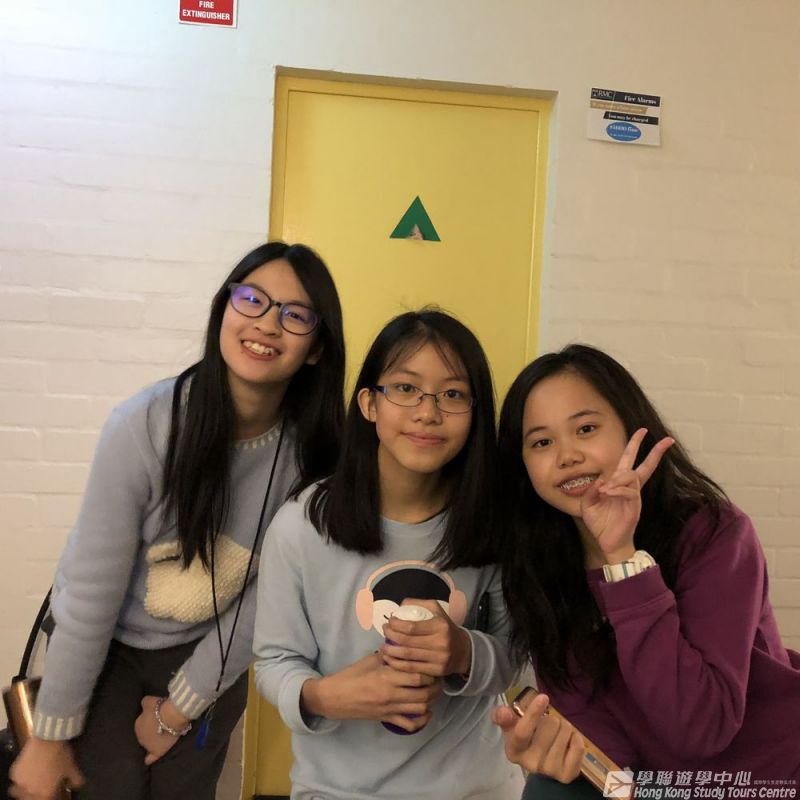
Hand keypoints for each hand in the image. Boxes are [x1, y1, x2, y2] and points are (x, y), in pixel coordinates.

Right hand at [9, 736, 83, 799]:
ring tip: (33, 780)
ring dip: (26, 789)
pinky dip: (21, 777)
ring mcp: (21, 783)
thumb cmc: (61, 754)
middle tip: (42, 784)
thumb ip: (75, 780)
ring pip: (20, 792)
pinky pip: (16, 780)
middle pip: (32, 798)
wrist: (47, 738)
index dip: (51, 794)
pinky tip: (28, 770)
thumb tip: (76, 785)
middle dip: (37, 793)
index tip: (54, 789)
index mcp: (46, 793)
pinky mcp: (14, 773)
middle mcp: (31, 791)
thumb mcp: (72, 768)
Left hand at [134, 696, 187, 764]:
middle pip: (145, 735)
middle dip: (150, 731)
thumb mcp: (148, 701)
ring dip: (152, 741)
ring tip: (160, 738)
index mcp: (137, 725)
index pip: (142, 724)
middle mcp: (140, 737)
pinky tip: (148, 760)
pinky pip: (151, 757)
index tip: (156, 718)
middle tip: (160, 726)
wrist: (170, 717)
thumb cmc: (159, 707)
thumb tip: (143, 705)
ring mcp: (148, 746)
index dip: (150, 721)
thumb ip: (144, 703)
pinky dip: (149, 759)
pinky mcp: (157, 751)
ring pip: (148, 744)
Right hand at [301, 652, 440, 732]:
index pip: (418, 676)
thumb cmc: (351, 675)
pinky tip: (425, 713)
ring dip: (430, 702)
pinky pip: (409, 725)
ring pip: (420, 709)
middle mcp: (392, 694)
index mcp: (388, 677)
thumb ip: (389, 654)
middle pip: (424, 694)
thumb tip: (403, 645)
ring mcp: (390, 709)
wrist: (334, 697)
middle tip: (437, 680)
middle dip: (435, 688)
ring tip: (432, 693)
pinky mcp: (387, 719)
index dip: (429, 673)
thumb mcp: (370, 660)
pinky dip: (421, 721)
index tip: (432, 667)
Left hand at [380, 598, 471, 676]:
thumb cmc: (445, 628)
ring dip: (391, 651)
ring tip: (383, 646)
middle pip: (407, 642)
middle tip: (385, 631)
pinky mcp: (435, 671)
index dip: (396, 625)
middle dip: (391, 636)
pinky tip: (390, 659)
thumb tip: (400, 606)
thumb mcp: (437, 610)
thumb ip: (419, 604)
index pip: (411, 627)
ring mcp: (438, 659)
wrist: (463, 651)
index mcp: (439, 626)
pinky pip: (412, 669)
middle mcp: (440, 643)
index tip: (390, 621)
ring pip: (407, 657)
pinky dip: (398, 664)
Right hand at [491, 693, 583, 782]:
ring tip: (556, 733)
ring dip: (563, 726)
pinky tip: (568, 741)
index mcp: (514, 750)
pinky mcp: (567, 775)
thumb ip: (503, 716)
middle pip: (550, 725)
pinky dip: (576, 737)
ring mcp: (550, 771)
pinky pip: (578, 745)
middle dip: (551, 718)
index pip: (522, 731)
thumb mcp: (511, 726)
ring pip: (565, 731)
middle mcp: (531, 764)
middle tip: (547, 724)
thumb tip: (504, 712)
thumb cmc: (526, 739)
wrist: (539, 763)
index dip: (533, 713)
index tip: (544, 697)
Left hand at [581, 428, 673, 561]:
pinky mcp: (634, 507)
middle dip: (654, 451)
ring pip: (632, 477)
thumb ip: (592, 490)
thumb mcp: (588, 504)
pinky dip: (618, 490)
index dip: (635, 446)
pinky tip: (607, 493)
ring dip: (618, 478)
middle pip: (644, 465)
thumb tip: (600, 480)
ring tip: (605, 489)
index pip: (629, 462)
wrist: (608, 543)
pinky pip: (630, 492)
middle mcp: (630, 488)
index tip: (643, 431)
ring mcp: (634, 497)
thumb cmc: (600, 523)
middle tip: (664, 438)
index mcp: (618, 484)